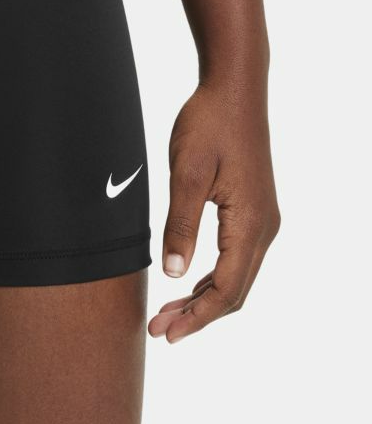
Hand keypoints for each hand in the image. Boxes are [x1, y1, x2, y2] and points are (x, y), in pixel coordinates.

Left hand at [149, 81, 278, 342]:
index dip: (195, 317)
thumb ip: (181, 226)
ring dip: (202, 300)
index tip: (165, 334)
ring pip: (236, 277)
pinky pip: (236, 258)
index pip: (225, 289)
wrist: (234, 90)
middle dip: (197, 316)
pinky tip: (186, 285)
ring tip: (167, 315)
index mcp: (250, 224)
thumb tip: (172, 274)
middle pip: (234, 291)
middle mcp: (264, 227)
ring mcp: (262, 220)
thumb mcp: (187, 175)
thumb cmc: (208, 125)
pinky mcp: (253, 210)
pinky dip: (211, 278)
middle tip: (159, 331)